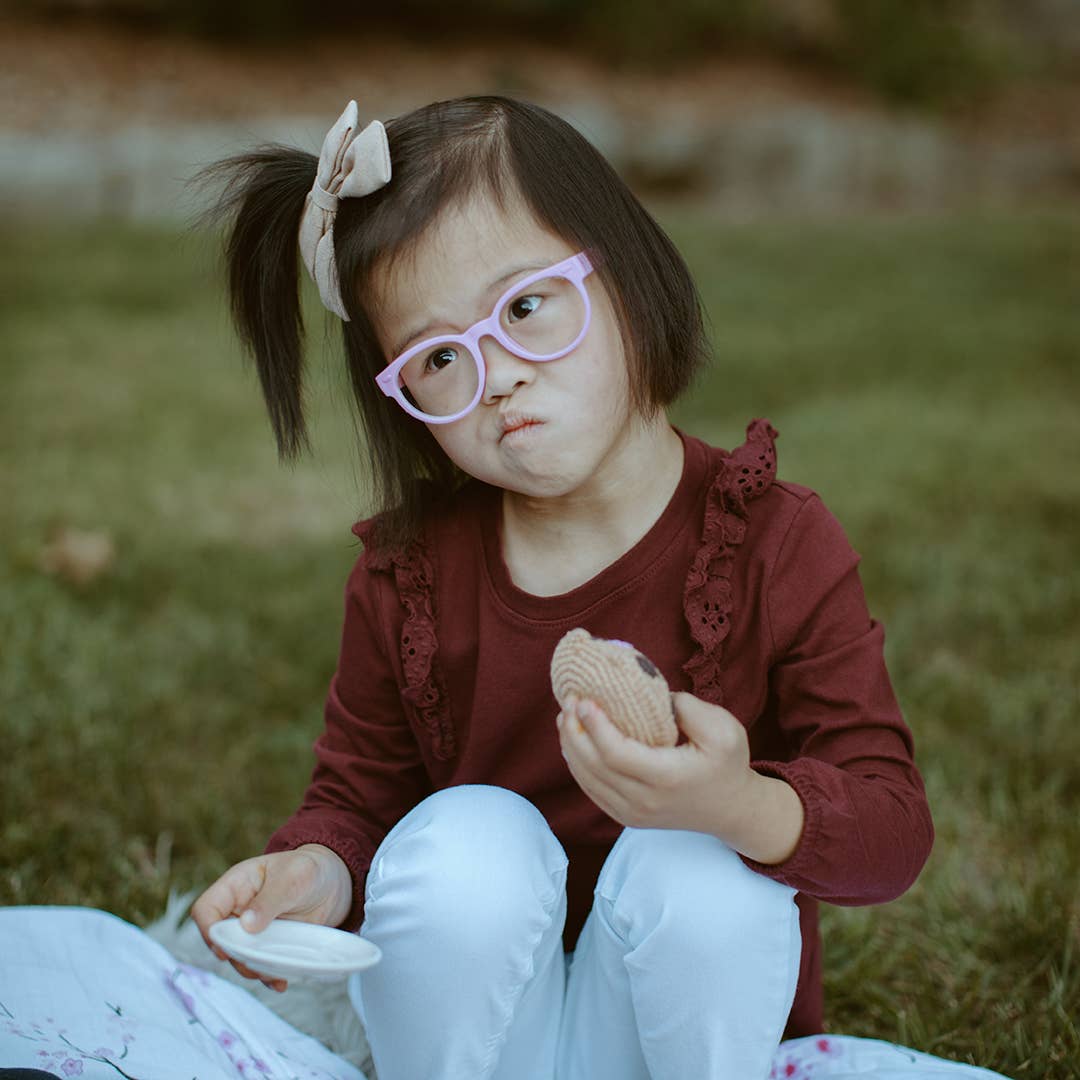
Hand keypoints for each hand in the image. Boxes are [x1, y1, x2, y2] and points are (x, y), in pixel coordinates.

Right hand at [191, 844, 352, 992]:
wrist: (332, 883)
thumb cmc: (308, 870)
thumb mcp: (293, 878)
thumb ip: (270, 900)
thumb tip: (246, 924)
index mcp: (236, 886)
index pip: (206, 909)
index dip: (208, 930)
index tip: (225, 948)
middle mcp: (238, 911)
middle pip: (219, 941)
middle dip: (235, 957)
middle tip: (257, 965)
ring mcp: (251, 931)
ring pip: (238, 957)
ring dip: (252, 970)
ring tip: (274, 974)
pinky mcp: (267, 946)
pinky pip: (259, 965)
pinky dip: (268, 977)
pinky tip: (281, 982)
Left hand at [556, 691, 756, 835]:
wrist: (732, 810)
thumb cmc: (727, 764)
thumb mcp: (723, 729)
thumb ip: (688, 708)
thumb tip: (648, 693)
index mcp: (666, 778)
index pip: (615, 753)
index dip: (593, 726)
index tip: (583, 699)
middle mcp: (645, 801)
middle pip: (593, 766)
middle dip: (574, 730)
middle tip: (568, 700)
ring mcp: (633, 814)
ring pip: (587, 780)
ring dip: (570, 746)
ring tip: (565, 715)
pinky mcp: (626, 817)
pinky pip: (592, 790)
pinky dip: (577, 765)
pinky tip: (573, 741)